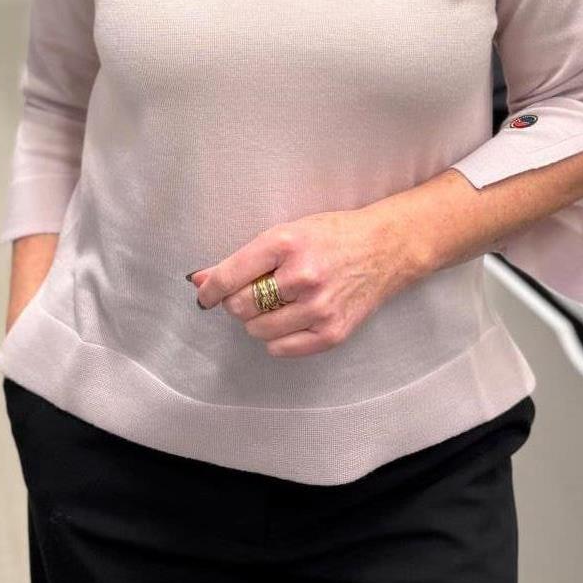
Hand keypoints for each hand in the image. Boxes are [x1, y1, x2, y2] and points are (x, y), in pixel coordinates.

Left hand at [189, 206, 414, 358]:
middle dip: (237, 302)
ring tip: (275, 304)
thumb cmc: (331, 236)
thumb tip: (199, 280)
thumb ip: (242, 259)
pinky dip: (276, 338)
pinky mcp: (332, 333)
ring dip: (257, 320)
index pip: (230, 275)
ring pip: (258, 330)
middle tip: (251, 293)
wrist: (383, 249)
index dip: (209, 289)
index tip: (204, 295)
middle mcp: (302, 276)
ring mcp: (319, 308)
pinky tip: (289, 319)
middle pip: (240, 306)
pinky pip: (281, 349)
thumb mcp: (286, 233)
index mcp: (286, 243)